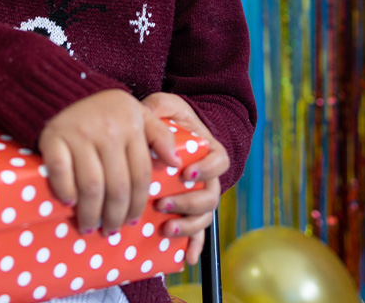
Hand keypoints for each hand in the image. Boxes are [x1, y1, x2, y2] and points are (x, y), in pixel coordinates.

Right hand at [39, 89, 178, 235]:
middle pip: (117, 186)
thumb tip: (176, 163)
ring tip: (90, 226)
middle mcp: (108, 131)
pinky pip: (61, 172)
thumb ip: (161, 136)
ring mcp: (79, 134)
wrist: (65, 90)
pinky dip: (65, 190)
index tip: (132, 221)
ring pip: (91, 185)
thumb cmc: (107, 110)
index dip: (138, 203)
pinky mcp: (53, 137)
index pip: (141, 175)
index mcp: (132, 127)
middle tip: (110, 230)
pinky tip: (69, 203)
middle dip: (115, 216)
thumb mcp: (140, 115)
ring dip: (91, 213)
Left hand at [141, 92, 229, 264]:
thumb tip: (145, 117)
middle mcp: (208, 177)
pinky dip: (194, 247)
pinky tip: (185, 259)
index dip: (207, 170)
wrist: (171, 133)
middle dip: (188, 203)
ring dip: (187, 227)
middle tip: (163, 203)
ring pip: (204, 218)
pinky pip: (198, 234)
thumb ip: (157, 107)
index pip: (219, 161)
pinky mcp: (188, 212)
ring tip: (165, 229)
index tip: (186, 174)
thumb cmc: (169, 118)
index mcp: (208, 150)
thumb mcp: (164, 105)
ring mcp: (199, 197)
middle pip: (210, 197)